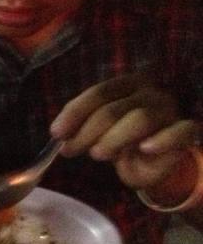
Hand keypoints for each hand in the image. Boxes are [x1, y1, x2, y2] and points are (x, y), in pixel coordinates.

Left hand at [50, 74, 199, 198]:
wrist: (155, 159)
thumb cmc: (123, 138)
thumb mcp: (99, 130)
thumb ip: (81, 126)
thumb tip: (58, 134)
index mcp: (127, 84)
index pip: (99, 93)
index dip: (75, 113)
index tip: (56, 133)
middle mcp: (149, 92)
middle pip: (114, 108)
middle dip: (87, 131)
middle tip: (70, 150)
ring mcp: (169, 110)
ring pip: (140, 119)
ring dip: (114, 138)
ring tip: (97, 154)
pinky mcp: (186, 131)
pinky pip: (180, 132)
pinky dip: (163, 140)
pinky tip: (145, 149)